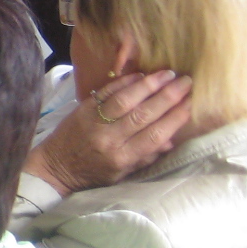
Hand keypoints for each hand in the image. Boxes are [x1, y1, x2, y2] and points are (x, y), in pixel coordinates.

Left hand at [25, 71, 192, 196]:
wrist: (55, 167)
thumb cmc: (93, 172)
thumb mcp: (122, 173)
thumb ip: (146, 157)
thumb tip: (171, 140)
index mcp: (122, 157)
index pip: (154, 135)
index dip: (175, 118)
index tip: (191, 103)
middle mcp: (109, 139)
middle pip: (144, 114)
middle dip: (168, 96)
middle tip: (186, 82)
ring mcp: (94, 122)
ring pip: (125, 99)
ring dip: (149, 85)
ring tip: (167, 74)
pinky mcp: (82, 109)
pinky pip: (105, 92)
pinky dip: (123, 82)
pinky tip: (140, 75)